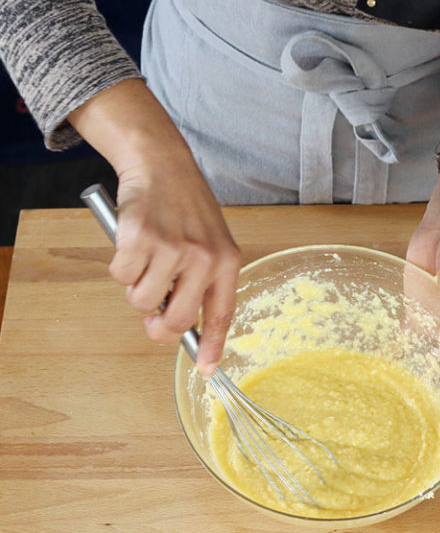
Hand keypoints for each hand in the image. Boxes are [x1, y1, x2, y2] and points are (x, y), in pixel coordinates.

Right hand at [69, 79, 240, 376]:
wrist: (163, 163)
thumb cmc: (185, 207)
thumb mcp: (210, 241)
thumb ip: (198, 281)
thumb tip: (170, 322)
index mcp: (227, 261)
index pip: (221, 314)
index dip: (211, 345)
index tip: (206, 369)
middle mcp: (204, 258)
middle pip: (174, 320)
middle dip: (157, 325)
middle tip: (151, 313)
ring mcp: (173, 249)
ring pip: (142, 301)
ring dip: (136, 287)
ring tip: (146, 257)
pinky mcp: (140, 239)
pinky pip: (121, 277)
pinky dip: (120, 265)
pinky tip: (132, 240)